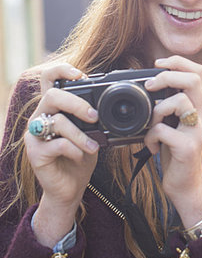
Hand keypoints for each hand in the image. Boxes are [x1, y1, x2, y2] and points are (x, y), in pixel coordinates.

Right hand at [24, 63, 99, 245]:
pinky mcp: (35, 153)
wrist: (71, 187)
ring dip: (81, 134)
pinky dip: (74, 149)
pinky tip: (81, 155)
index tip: (80, 75)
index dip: (62, 70)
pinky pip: (56, 144)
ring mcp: (35, 135)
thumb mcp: (91, 131)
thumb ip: (92, 115)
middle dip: (77, 103)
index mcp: (54, 107)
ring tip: (93, 146)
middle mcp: (40, 116)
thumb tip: (111, 102)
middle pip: (52, 96)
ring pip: (57, 121)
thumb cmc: (81, 155)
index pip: (49, 79)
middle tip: (94, 116)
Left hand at [143, 56, 201, 227]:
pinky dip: (151, 136)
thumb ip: (169, 105)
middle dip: (167, 77)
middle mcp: (201, 115)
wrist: (186, 186)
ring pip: (179, 102)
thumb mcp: (174, 123)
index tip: (158, 64)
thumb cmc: (175, 152)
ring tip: (152, 123)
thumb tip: (151, 84)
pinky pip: (164, 130)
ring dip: (157, 109)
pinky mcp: (187, 148)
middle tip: (151, 86)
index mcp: (197, 106)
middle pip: (193, 80)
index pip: (197, 72)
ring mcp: (196, 131)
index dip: (178, 62)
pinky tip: (152, 146)